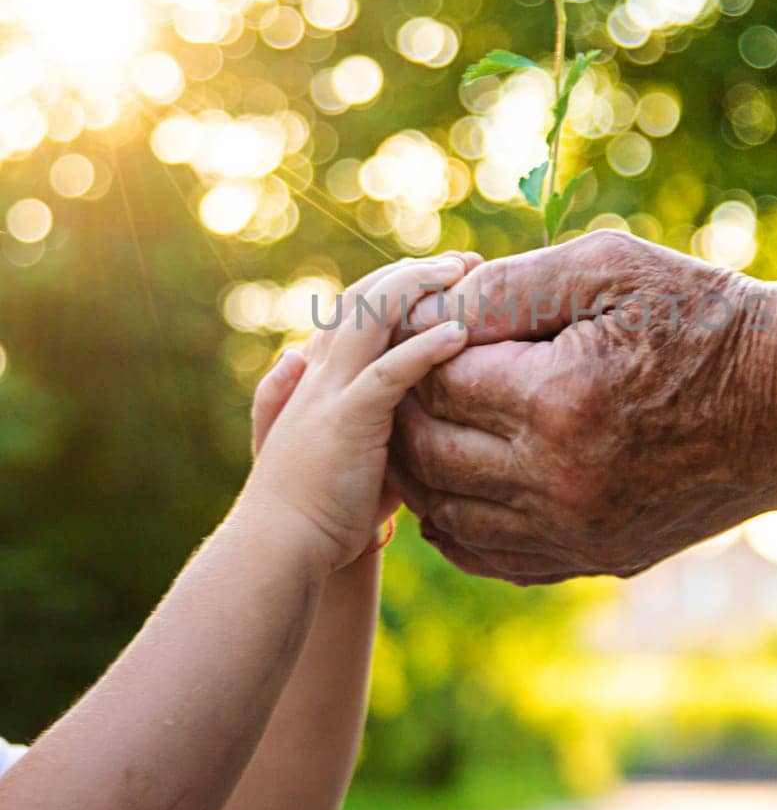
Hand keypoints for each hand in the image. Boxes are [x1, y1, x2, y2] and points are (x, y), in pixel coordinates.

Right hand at [241, 255, 471, 575]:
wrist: (280, 547)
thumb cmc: (320, 510)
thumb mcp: (350, 450)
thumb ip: (373, 419)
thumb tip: (406, 399)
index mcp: (313, 374)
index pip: (354, 308)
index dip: (396, 284)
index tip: (442, 276)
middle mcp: (317, 370)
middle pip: (364, 296)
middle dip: (414, 271)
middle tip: (462, 261)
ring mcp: (330, 390)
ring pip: (372, 315)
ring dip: (419, 286)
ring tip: (462, 274)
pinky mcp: (347, 418)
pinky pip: (389, 370)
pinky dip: (424, 347)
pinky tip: (458, 334)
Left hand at [391, 231, 776, 584]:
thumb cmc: (705, 318)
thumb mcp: (611, 267)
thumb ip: (510, 284)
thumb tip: (428, 310)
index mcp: (557, 401)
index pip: (433, 381)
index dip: (420, 344)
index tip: (433, 320)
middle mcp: (559, 481)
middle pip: (427, 452)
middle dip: (407, 405)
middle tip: (414, 368)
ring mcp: (578, 531)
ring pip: (447, 513)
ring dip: (421, 467)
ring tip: (427, 419)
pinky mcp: (598, 558)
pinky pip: (493, 556)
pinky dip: (456, 524)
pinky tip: (456, 484)